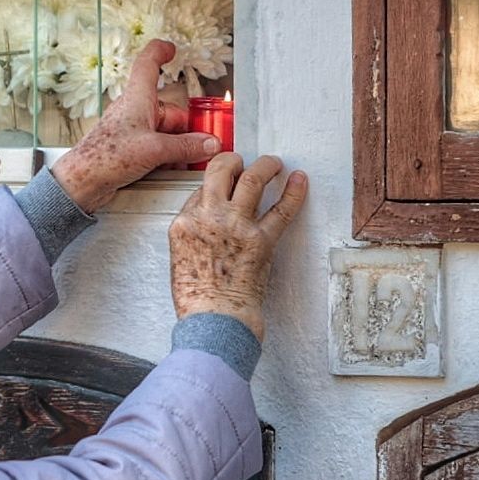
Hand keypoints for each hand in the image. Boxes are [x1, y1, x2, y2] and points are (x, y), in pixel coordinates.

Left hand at [50, 40, 220, 212]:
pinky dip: (167, 157)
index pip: (148, 63)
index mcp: (137, 98)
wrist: (84, 181)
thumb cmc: (105, 157)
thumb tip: (208, 144)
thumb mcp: (155, 150)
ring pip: (165, 133)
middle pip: (171, 111)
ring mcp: (133, 131)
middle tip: (201, 146)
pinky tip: (171, 169)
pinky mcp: (130, 149)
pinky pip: (156, 148)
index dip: (160, 52)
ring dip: (178, 147)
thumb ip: (186, 146)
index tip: (172, 49)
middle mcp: (135, 111)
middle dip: (187, 130)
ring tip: (184, 162)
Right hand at [169, 154, 306, 341]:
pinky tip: (298, 179)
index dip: (214, 186)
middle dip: (234, 160)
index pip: (200, 190)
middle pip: (221, 170)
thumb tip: (208, 219)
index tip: (223, 185)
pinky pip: (282, 210)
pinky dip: (294, 192)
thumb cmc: (196, 298)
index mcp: (184, 223)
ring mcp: (237, 225)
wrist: (214, 319)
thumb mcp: (179, 258)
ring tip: (273, 163)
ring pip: (253, 179)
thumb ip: (192, 233)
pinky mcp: (262, 239)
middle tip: (243, 162)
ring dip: (266, 165)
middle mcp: (209, 216)